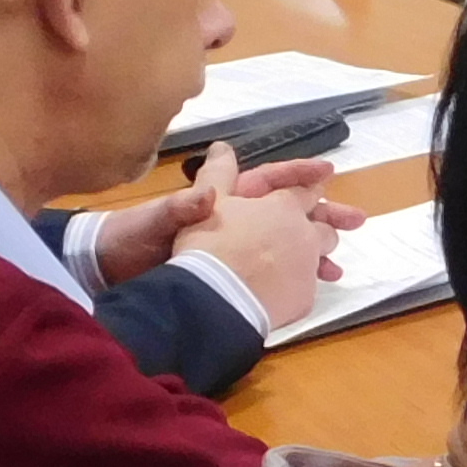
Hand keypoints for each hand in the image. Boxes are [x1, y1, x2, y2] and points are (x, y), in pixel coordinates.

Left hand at [99, 146, 350, 325]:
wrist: (110, 273)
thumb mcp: (153, 220)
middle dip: (322, 215)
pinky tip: (311, 291)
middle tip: (356, 221)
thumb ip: (179, 208)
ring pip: (285, 246)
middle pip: (287, 213)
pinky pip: (272, 275)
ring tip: (340, 266)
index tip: (327, 174)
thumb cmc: (131, 239)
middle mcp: (233, 221)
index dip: (298, 176)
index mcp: (221, 200)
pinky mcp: (231, 277)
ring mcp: (235, 250)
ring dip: (314, 252)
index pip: (268, 181)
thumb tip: (205, 192)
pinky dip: (295, 280)